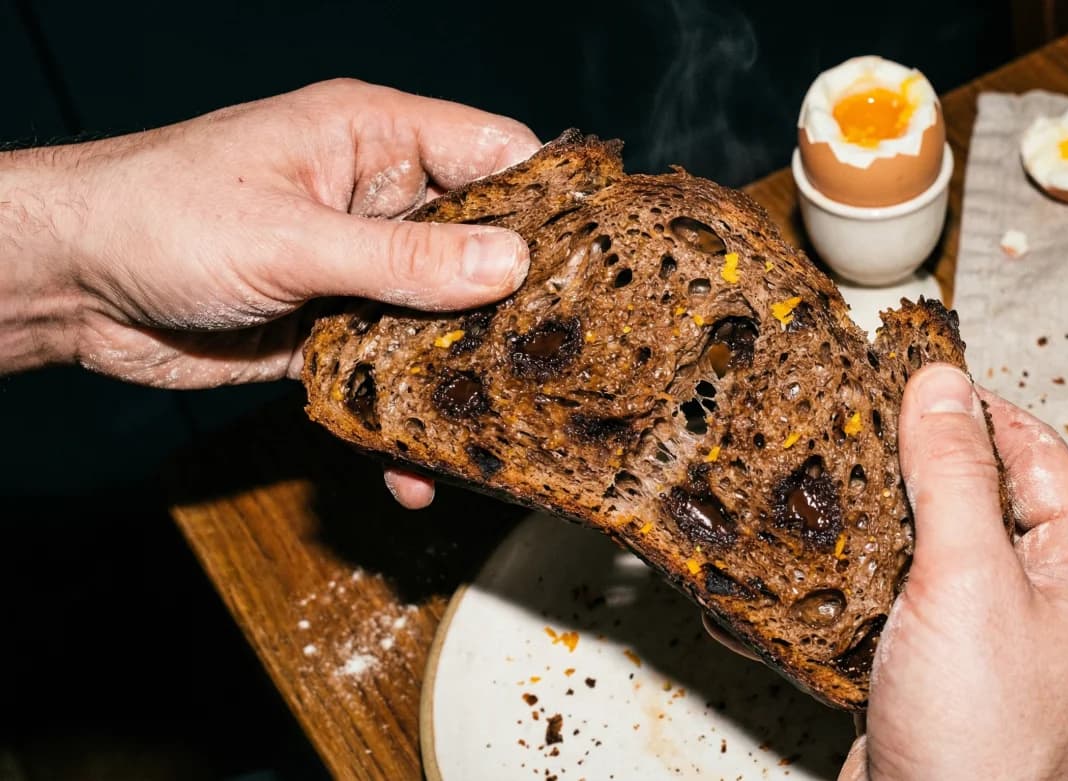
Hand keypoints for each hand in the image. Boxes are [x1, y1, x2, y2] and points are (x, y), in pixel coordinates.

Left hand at [0, 78, 537, 506]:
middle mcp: (379, 203)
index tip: (603, 258)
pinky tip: (418, 468)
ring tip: (507, 430)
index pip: (496, 154)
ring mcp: (360, 272)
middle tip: (571, 362)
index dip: (551, 201)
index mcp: (376, 142)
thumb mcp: (289, 236)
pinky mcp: (333, 334)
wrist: (69, 285)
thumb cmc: (158, 215)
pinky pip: (393, 376)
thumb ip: (400, 260)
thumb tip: (510, 267)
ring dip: (466, 377)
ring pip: (444, 323)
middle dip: (519, 307)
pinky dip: (407, 420)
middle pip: (482, 250)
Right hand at [831, 364, 1067, 779]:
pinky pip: (903, 601)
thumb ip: (952, 475)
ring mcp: (992, 640)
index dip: (969, 408)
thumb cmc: (982, 735)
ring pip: (935, 550)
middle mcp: (1050, 601)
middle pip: (982, 498)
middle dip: (915, 462)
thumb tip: (940, 383)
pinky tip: (820, 554)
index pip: (1033, 452)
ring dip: (882, 518)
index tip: (905, 374)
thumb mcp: (968, 579)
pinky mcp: (939, 673)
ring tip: (823, 477)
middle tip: (850, 422)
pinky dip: (864, 574)